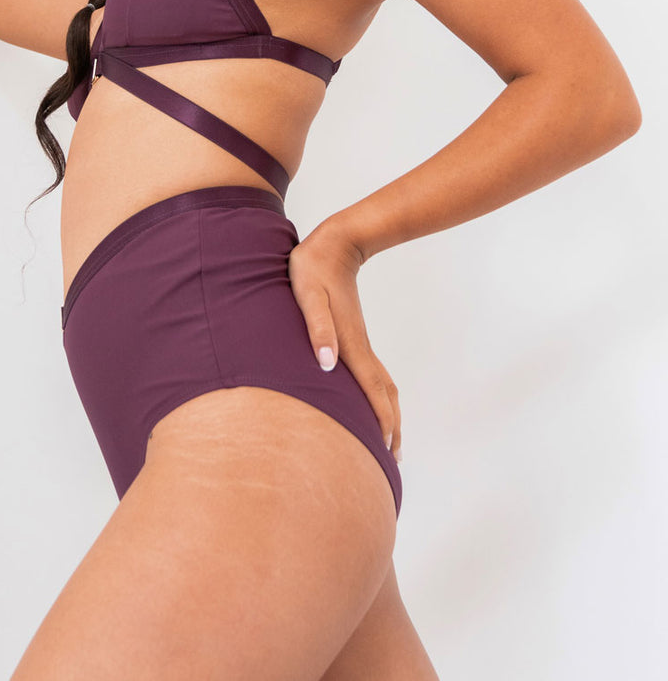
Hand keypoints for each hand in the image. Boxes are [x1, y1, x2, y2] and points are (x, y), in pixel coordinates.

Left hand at [287, 219, 401, 461]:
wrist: (334, 244)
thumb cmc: (313, 270)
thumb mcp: (307, 297)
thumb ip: (317, 329)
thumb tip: (327, 365)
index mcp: (350, 344)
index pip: (371, 390)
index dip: (380, 420)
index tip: (387, 450)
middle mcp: (360, 347)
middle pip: (384, 394)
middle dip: (392, 427)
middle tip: (395, 460)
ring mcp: (360, 341)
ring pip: (383, 385)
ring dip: (390, 412)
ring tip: (391, 439)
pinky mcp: (354, 335)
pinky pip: (374, 374)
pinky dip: (380, 396)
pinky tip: (373, 402)